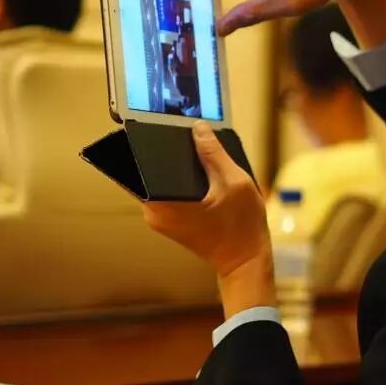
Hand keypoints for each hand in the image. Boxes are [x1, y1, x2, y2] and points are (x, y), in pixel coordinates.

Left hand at [143, 122, 274, 313]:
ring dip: (176, 166)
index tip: (158, 124)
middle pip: (149, 169)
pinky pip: (168, 190)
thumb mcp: (234, 182)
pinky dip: (181, 180)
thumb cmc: (241, 225)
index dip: (148, 140)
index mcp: (162, 202)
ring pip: (160, 179)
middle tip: (188, 135)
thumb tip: (197, 127)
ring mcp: (159, 217)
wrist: (245, 260)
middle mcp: (153, 211)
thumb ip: (213, 153)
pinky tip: (201, 171)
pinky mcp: (168, 219)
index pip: (140, 162)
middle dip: (167, 151)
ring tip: (199, 152)